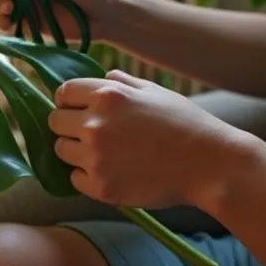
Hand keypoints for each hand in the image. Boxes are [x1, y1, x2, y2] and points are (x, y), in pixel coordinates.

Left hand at [48, 69, 252, 211]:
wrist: (209, 165)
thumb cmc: (186, 124)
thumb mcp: (155, 91)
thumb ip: (123, 83)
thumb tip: (103, 77)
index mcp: (107, 96)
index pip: (63, 93)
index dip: (69, 101)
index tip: (77, 109)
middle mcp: (94, 124)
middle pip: (56, 122)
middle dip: (69, 126)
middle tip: (91, 134)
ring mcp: (95, 157)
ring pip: (62, 151)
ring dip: (76, 151)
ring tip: (104, 154)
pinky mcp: (101, 187)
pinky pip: (75, 179)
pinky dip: (87, 177)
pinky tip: (110, 172)